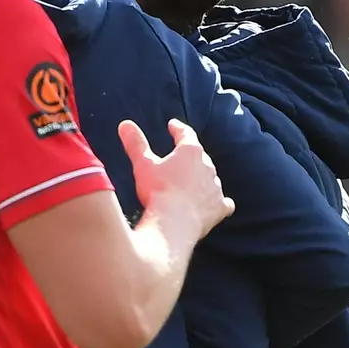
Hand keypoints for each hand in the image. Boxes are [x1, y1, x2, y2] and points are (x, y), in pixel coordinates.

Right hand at [122, 119, 233, 237]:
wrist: (174, 222)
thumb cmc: (158, 190)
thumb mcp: (142, 164)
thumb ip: (136, 143)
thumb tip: (126, 124)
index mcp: (190, 152)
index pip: (186, 134)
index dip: (178, 129)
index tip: (173, 125)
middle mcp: (208, 166)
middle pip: (199, 156)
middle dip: (189, 155)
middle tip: (179, 156)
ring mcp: (215, 187)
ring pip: (210, 177)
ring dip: (201, 177)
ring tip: (191, 180)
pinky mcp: (219, 207)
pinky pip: (222, 201)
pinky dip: (217, 200)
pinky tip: (215, 202)